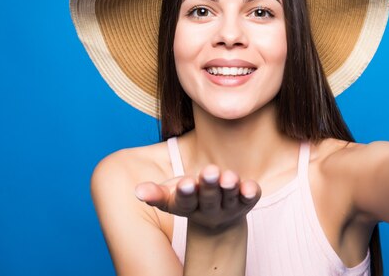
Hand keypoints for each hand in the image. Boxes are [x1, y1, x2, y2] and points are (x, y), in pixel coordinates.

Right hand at [135, 165, 261, 230]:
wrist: (216, 217)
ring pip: (230, 198)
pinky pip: (249, 199)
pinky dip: (250, 193)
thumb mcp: (170, 196)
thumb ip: (155, 193)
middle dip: (209, 185)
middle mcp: (210, 209)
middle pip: (209, 198)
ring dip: (229, 187)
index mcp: (188, 206)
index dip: (186, 193)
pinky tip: (251, 186)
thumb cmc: (188, 196)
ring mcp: (229, 206)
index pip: (186, 202)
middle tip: (210, 171)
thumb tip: (138, 191)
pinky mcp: (246, 202)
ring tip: (229, 176)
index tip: (186, 183)